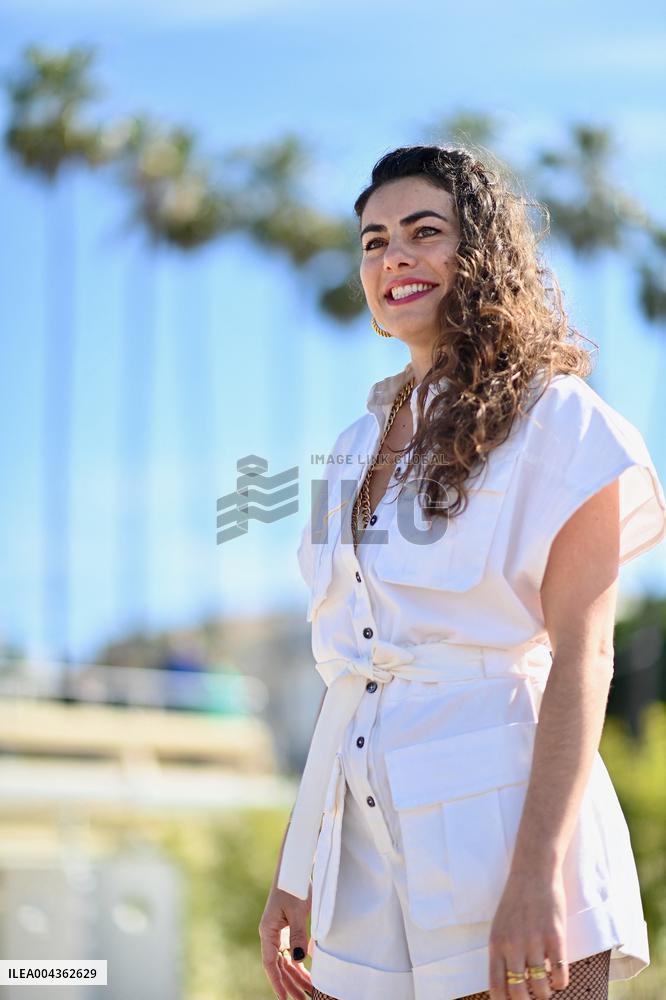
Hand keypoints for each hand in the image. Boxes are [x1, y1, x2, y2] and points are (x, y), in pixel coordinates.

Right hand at [259, 883, 313, 999]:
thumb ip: (297, 936)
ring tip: (308, 992)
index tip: (284, 999)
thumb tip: (298, 960)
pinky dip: (299, 964)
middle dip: (290, 984)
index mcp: (268, 931)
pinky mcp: (288, 929)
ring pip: (286, 961)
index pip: (270, 963)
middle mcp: (271, 935)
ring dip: (296, 976)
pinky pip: (292, 952)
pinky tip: (308, 974)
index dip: (277, 982)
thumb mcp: (296, 912)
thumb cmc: (293, 887)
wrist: (294, 869)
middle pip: (279, 966)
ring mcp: (279, 933)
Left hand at [488, 868, 568, 999]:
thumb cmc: (516, 900)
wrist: (533, 872)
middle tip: (533, 995)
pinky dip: (561, 982)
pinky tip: (559, 976)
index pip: (497, 987)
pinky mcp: (555, 937)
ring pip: (540, 987)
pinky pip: (560, 974)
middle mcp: (513, 946)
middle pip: (519, 993)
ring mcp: (534, 942)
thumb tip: (507, 984)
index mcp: (496, 944)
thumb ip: (501, 952)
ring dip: (545, 993)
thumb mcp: (499, 925)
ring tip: (547, 987)